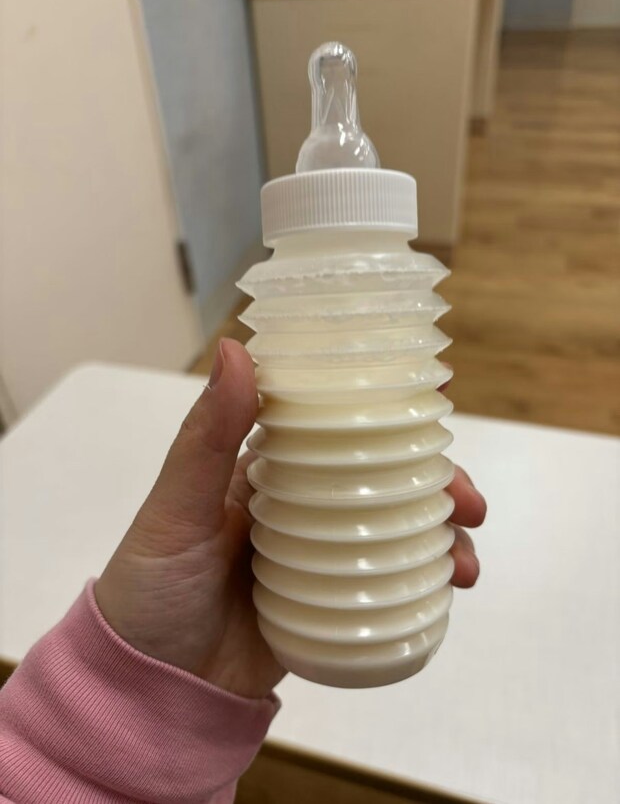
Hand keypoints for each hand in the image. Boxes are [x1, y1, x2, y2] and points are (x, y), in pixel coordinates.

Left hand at [96, 339, 485, 699]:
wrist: (155, 689)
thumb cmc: (154, 588)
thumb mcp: (177, 510)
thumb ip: (207, 436)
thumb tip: (237, 346)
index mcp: (266, 472)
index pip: (335, 427)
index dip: (387, 415)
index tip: (438, 408)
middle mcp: (301, 506)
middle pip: (382, 480)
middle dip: (435, 482)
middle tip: (470, 503)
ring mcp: (320, 557)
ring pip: (395, 530)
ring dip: (442, 534)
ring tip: (468, 559)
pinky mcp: (331, 604)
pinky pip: (387, 583)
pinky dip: (426, 582)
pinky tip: (451, 590)